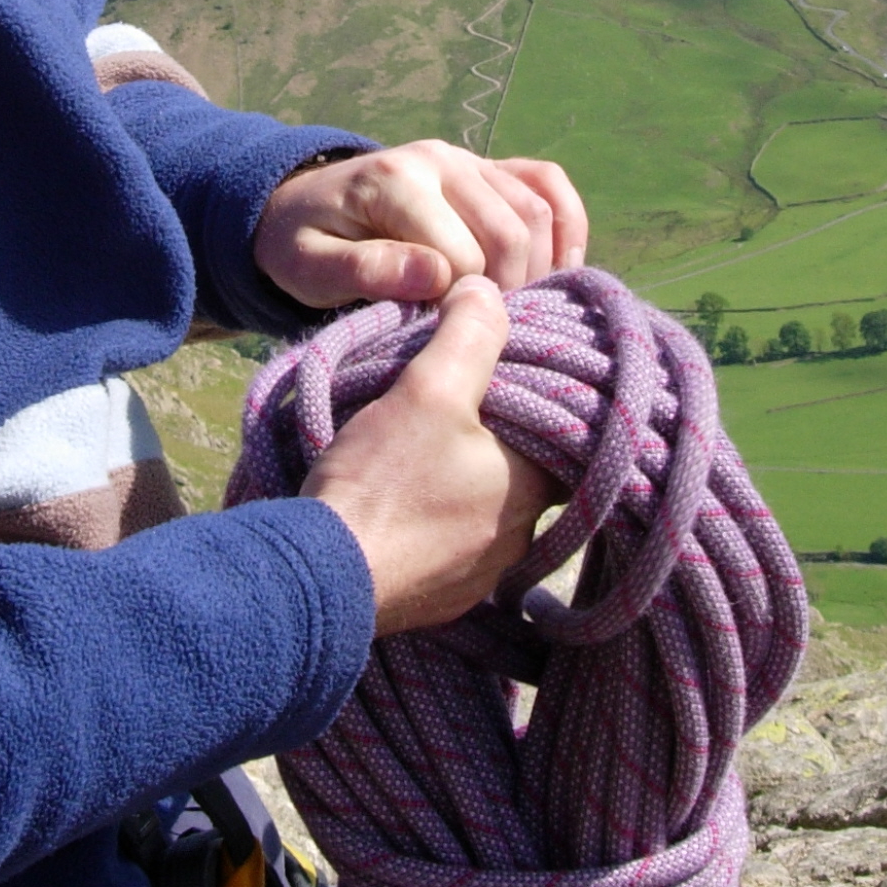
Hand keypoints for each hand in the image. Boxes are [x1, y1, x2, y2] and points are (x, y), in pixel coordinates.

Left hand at [255, 140, 587, 308]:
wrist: (298, 207)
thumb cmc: (303, 245)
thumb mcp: (309, 267)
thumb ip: (367, 271)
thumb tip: (437, 277)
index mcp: (397, 180)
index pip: (463, 256)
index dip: (461, 308)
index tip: (441, 337)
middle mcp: (441, 158)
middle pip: (512, 233)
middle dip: (508, 294)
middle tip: (483, 335)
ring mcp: (470, 159)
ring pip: (539, 212)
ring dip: (541, 270)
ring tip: (514, 316)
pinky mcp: (489, 167)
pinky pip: (549, 183)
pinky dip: (567, 227)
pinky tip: (559, 272)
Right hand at [301, 278, 555, 634]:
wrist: (322, 577)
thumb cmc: (384, 481)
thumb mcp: (428, 389)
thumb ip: (469, 335)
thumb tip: (488, 290)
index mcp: (534, 486)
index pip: (564, 429)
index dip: (538, 392)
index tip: (507, 368)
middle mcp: (521, 536)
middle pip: (522, 467)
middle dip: (494, 434)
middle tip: (453, 401)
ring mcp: (482, 572)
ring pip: (486, 505)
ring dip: (462, 477)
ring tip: (420, 446)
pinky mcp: (444, 595)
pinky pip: (452, 542)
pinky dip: (435, 516)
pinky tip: (402, 496)